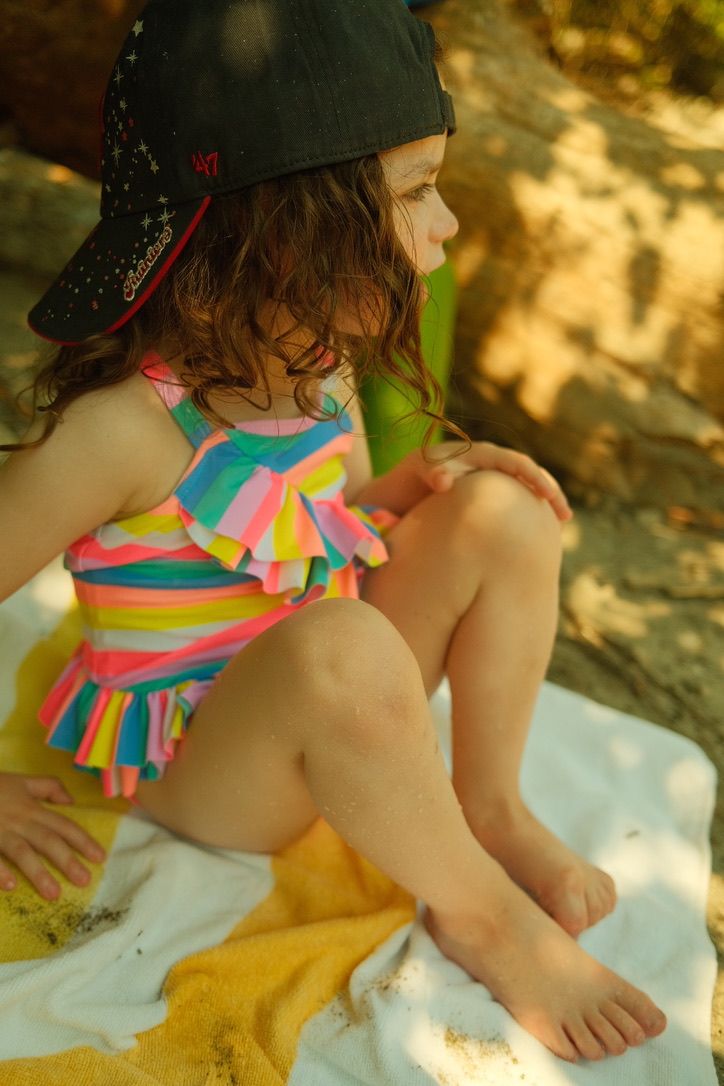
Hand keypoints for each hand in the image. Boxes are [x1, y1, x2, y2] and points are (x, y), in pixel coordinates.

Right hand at [0, 773, 105, 899]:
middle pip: (48, 841)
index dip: (83, 841)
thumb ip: (48, 787)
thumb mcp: (22, 781)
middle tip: (85, 881)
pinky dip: (0, 871)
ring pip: (22, 852)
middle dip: (67, 861)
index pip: (63, 825)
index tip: (100, 858)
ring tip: (53, 894)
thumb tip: (71, 801)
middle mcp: (19, 821)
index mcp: (32, 809)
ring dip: (38, 873)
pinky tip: (11, 886)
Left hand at [411, 442, 572, 521]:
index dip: (534, 477)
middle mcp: (491, 462)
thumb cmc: (414, 478)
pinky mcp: (491, 491)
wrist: (407, 484)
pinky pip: (516, 497)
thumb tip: (443, 481)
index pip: (517, 463)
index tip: (546, 496)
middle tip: (564, 514)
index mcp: (481, 455)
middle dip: (549, 491)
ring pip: (527, 485)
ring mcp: (493, 477)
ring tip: (561, 522)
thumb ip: (432, 473)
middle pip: (530, 472)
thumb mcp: (420, 472)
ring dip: (545, 501)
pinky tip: (541, 529)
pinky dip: (530, 509)